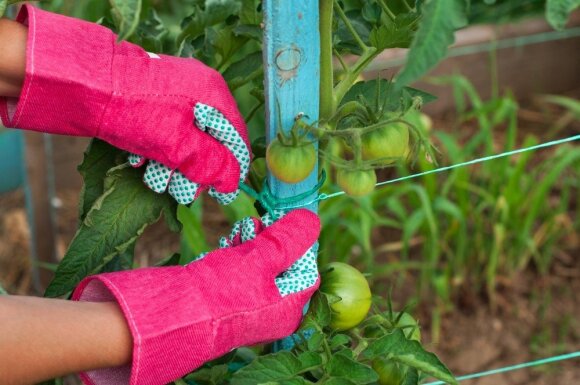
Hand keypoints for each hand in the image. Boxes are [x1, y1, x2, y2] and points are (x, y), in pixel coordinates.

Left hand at [0, 5, 249, 204]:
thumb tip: (232, 182)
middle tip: (179, 191)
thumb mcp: (177, 144)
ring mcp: (175, 92)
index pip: (236, 137)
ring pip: (186, 139)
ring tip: (152, 176)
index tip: (219, 193)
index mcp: (212, 94)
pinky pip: (168, 130)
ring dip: (172, 164)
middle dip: (194, 170)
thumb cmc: (135, 112)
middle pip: (210, 141)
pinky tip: (140, 161)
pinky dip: (158, 150)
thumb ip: (210, 163)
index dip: (230, 168)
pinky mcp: (154, 98)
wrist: (81, 84)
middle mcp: (198, 89)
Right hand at [72, 209, 320, 384]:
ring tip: (238, 233)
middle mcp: (273, 313)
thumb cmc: (222, 291)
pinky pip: (242, 273)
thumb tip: (312, 219)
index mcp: (289, 308)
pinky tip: (227, 244)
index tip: (285, 221)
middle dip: (270, 240)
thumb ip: (289, 239)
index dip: (298, 242)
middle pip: (283, 265)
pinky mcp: (229, 301)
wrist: (171, 316)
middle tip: (257, 223)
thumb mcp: (261, 258)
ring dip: (252, 243)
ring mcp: (250, 308)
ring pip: (261, 265)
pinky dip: (237, 255)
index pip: (307, 269)